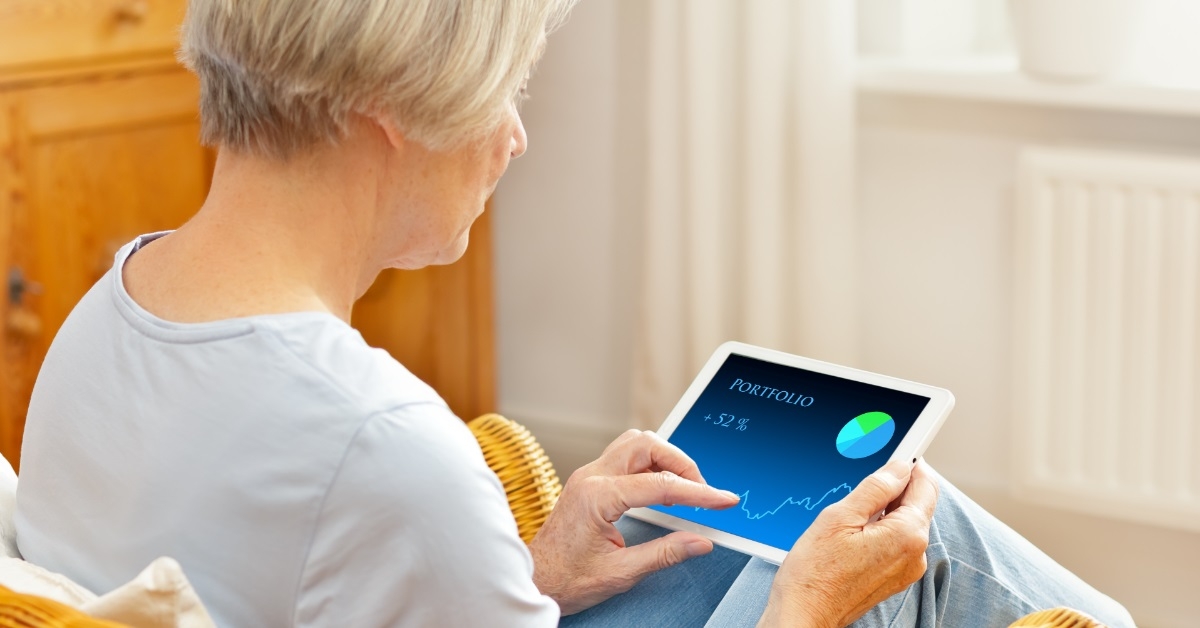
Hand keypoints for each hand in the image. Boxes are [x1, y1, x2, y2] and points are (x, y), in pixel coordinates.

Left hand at [528, 429, 740, 614]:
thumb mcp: (620, 573)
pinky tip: (663, 489)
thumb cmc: (567, 578)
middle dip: (681, 463)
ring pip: (635, 443)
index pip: (659, 485)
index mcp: (597, 497)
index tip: (722, 500)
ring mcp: (588, 475)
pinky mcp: (589, 481)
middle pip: (646, 445)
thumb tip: (700, 542)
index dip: (698, 492)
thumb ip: (664, 554)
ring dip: (665, 458)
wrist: (535, 580)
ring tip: (686, 488)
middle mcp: (590, 478)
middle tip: (703, 492)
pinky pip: (625, 457)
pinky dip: (651, 465)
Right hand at [758, 459, 938, 627]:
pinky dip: (881, 528)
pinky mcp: (894, 578)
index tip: (897, 451)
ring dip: (886, 509)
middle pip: (918, 504)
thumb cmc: (815, 572)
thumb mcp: (840, 516)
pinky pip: (897, 542)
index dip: (910, 464)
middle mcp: (915, 554)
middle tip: (863, 480)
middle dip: (896, 487)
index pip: (925, 485)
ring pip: (906, 523)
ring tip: (852, 510)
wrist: (804, 614)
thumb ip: (875, 488)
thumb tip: (899, 467)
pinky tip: (854, 530)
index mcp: (907, 534)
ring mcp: (906, 569)